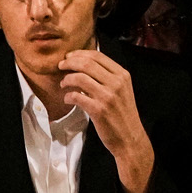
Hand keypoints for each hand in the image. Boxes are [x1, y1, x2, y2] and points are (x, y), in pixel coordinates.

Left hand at [58, 49, 156, 192]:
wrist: (130, 138)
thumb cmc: (122, 114)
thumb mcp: (122, 90)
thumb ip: (107, 77)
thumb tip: (82, 65)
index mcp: (123, 75)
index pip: (97, 56)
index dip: (79, 54)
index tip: (69, 57)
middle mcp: (116, 83)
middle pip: (87, 63)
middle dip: (69, 62)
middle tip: (60, 66)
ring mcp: (108, 96)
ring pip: (80, 78)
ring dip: (67, 79)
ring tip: (63, 84)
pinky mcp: (99, 110)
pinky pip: (76, 96)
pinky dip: (68, 96)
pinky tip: (67, 99)